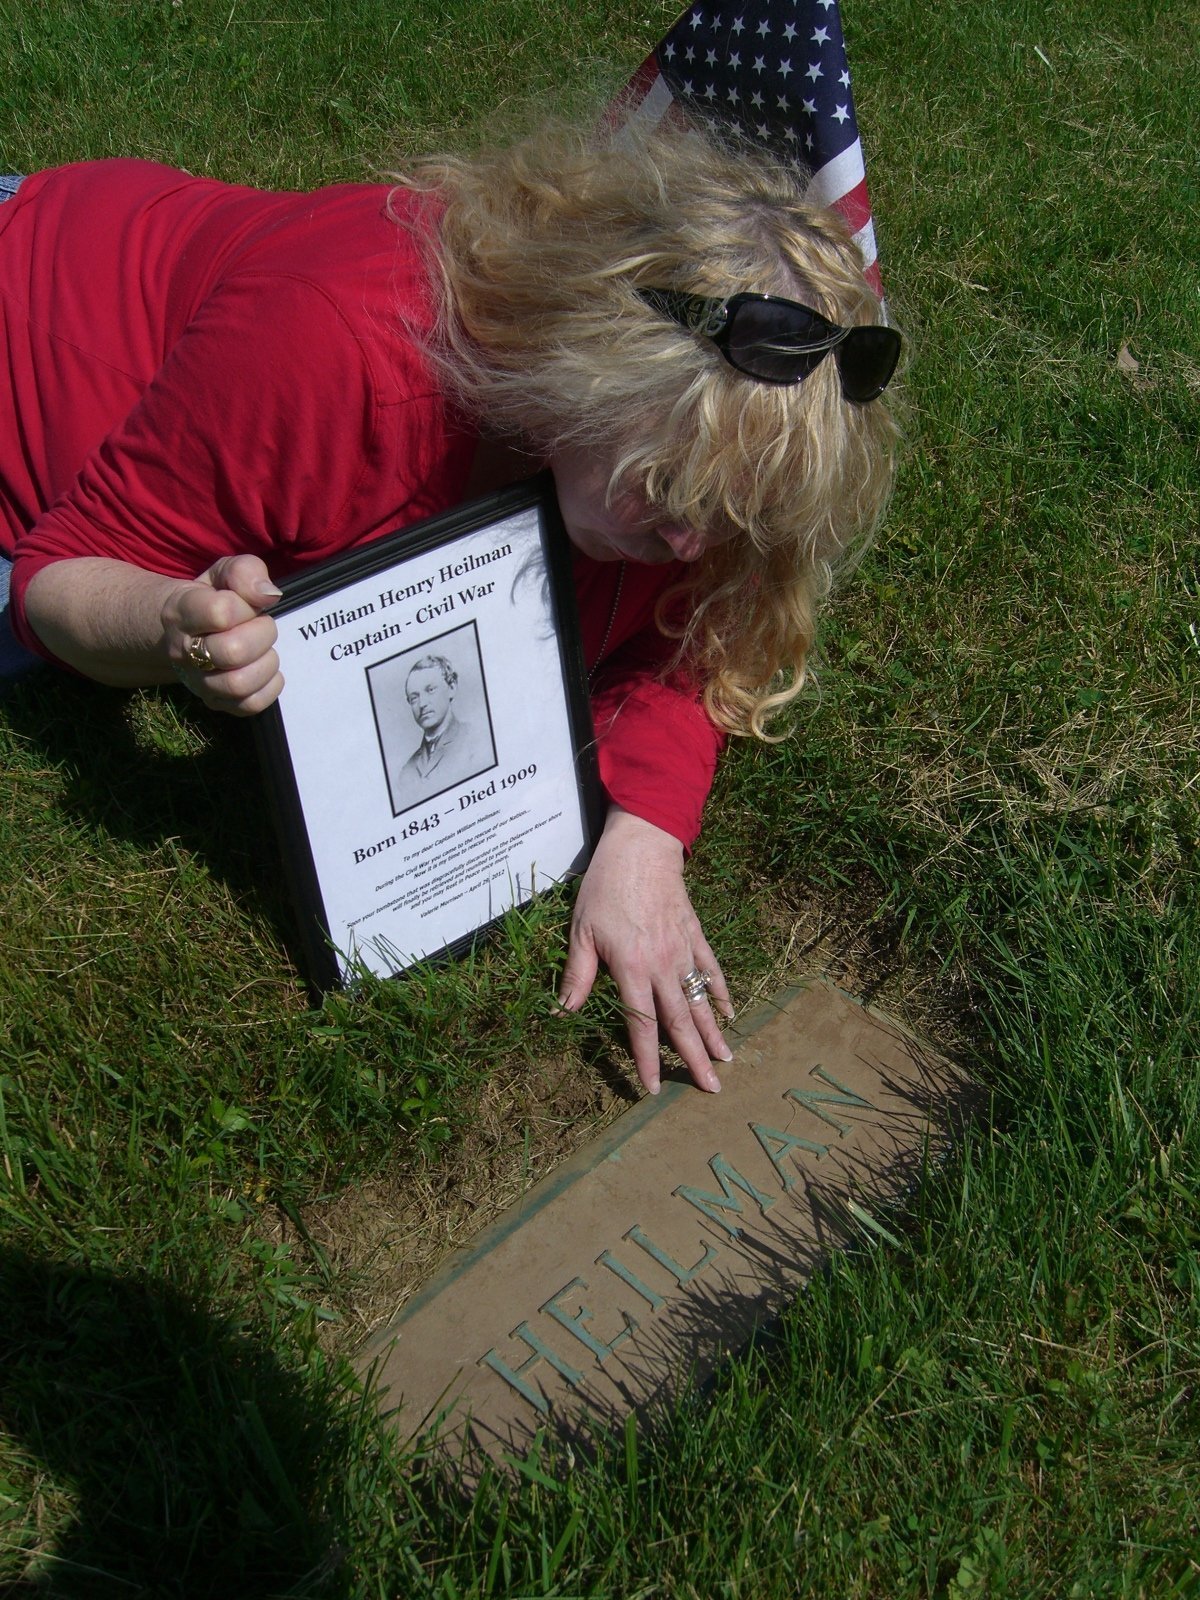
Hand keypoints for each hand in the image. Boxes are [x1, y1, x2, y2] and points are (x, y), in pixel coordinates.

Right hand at [163, 554, 283, 715]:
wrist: (183, 630)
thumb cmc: (211, 597)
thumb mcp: (222, 573)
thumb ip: (244, 572)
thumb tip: (269, 594)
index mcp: (182, 612)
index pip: (220, 613)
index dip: (246, 607)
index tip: (249, 605)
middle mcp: (184, 652)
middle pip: (233, 652)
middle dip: (262, 635)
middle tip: (262, 626)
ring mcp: (199, 681)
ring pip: (239, 684)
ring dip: (266, 663)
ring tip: (264, 649)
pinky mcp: (216, 702)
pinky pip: (250, 705)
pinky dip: (269, 687)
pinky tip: (266, 670)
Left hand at [558, 805, 733, 1094]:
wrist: (643, 846)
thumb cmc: (605, 887)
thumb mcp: (581, 930)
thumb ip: (577, 974)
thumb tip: (562, 1011)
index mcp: (632, 969)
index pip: (641, 1025)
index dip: (646, 1060)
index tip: (654, 1088)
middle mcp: (662, 966)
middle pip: (681, 1021)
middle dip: (694, 1058)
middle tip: (711, 1090)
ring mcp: (683, 951)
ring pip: (701, 1000)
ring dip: (713, 1033)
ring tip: (726, 1061)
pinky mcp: (695, 935)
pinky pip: (712, 970)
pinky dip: (721, 992)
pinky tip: (728, 1013)